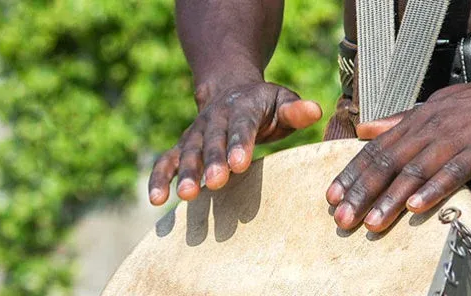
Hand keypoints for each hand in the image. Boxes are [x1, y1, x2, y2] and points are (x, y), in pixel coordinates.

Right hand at [148, 81, 321, 204]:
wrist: (230, 88)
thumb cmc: (265, 104)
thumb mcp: (283, 101)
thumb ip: (296, 110)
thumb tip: (314, 111)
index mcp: (243, 107)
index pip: (242, 125)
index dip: (240, 143)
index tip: (240, 164)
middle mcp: (215, 118)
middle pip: (212, 140)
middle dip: (213, 161)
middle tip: (216, 183)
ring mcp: (196, 133)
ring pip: (187, 151)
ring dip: (186, 173)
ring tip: (186, 195)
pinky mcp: (183, 147)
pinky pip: (166, 161)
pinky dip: (159, 178)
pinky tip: (156, 200)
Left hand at [326, 77, 470, 231]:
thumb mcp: (437, 106)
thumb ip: (400, 120)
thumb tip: (363, 127)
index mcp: (418, 119)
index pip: (376, 148)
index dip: (352, 173)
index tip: (331, 196)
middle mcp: (430, 128)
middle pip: (387, 163)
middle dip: (362, 193)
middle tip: (342, 220)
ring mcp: (455, 138)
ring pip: (415, 171)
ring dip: (391, 199)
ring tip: (371, 223)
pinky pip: (453, 171)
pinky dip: (434, 189)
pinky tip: (416, 207)